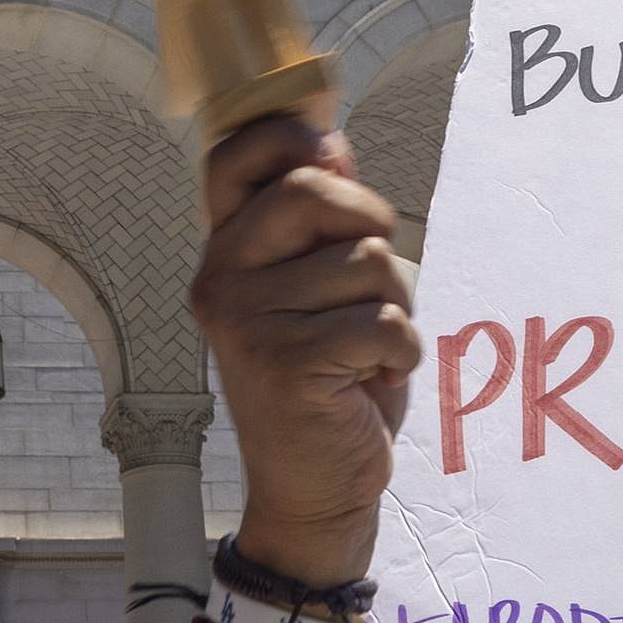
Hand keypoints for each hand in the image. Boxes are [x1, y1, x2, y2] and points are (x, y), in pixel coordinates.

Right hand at [190, 116, 418, 581]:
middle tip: (374, 282)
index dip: (287, 135)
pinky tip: (371, 380)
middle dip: (372, 225)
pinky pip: (384, 322)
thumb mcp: (318, 288)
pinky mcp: (288, 363)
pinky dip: (401, 352)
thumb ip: (319, 219)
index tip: (330, 156)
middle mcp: (220, 279)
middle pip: (313, 189)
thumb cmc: (328, 381)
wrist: (314, 487)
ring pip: (366, 261)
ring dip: (396, 306)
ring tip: (367, 350)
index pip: (232, 155)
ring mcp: (247, 321)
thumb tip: (330, 141)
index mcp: (224, 252)